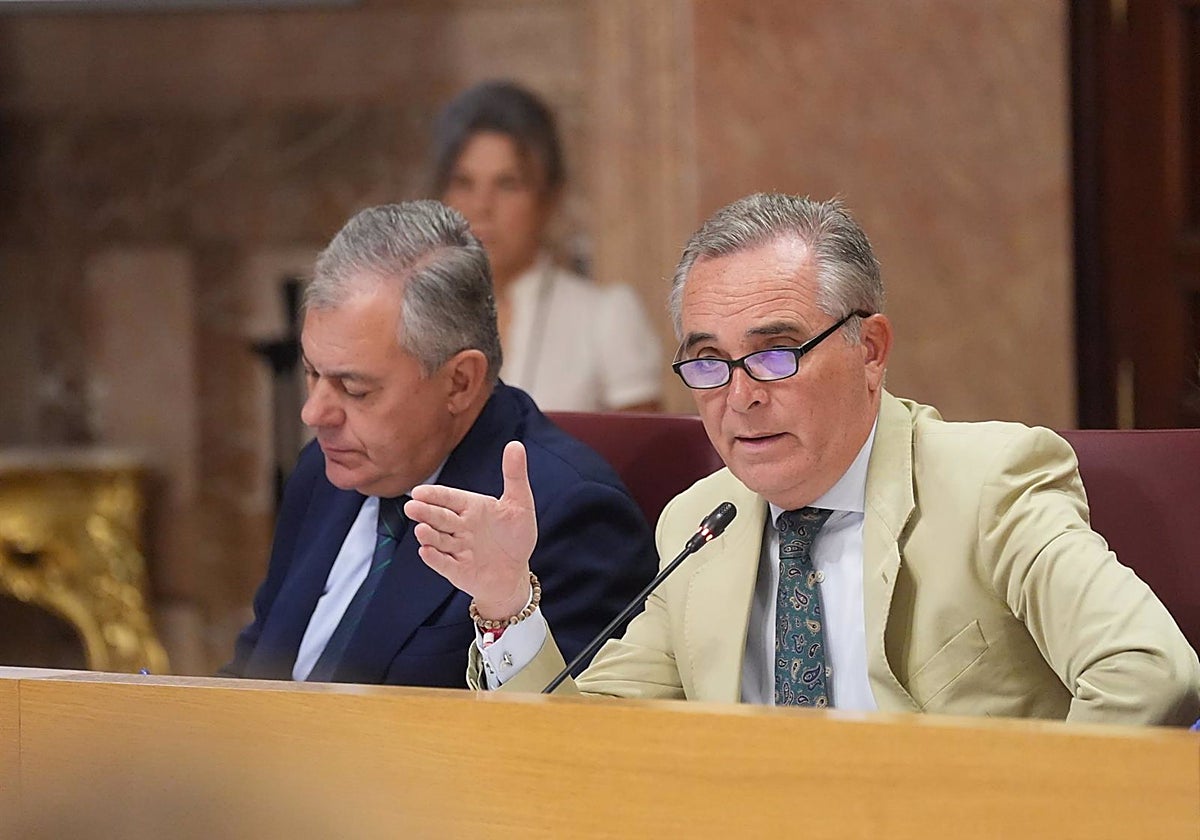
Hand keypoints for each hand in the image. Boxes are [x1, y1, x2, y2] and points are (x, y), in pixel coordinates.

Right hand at [405, 441, 536, 619]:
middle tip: (411, 506)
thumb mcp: (519, 503)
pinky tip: (426, 551)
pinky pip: (444, 563)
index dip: (434, 495)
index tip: (419, 492)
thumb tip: (515, 444)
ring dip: (429, 535)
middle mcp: (459, 527)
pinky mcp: (457, 570)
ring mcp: (456, 549)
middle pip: (439, 518)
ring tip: (421, 529)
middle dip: (426, 512)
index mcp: (470, 507)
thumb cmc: (514, 536)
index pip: (448, 498)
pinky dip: (435, 558)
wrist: (515, 573)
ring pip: (439, 540)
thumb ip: (514, 475)